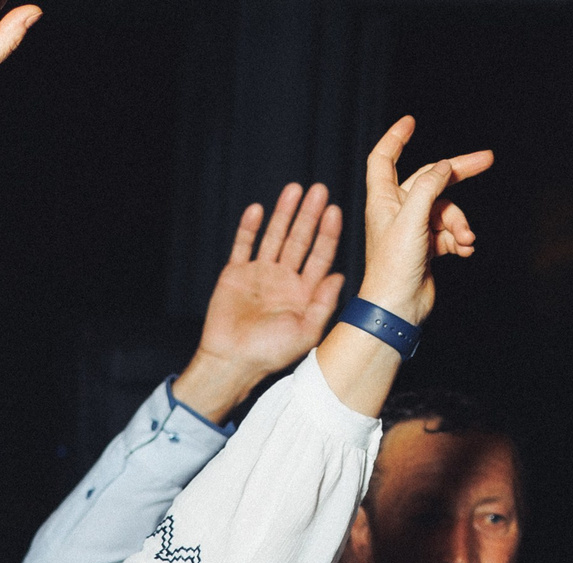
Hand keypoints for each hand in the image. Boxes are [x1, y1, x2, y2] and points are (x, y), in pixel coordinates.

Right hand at [174, 184, 345, 422]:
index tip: (335, 211)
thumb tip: (341, 275)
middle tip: (319, 190)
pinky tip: (257, 210)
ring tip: (294, 190)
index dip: (328, 234)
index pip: (320, 256)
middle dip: (309, 215)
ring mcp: (260, 275)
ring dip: (284, 214)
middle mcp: (284, 280)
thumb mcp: (307, 332)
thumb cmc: (270, 354)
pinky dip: (249, 228)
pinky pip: (243, 245)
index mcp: (304, 293)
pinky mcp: (236, 274)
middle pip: (300, 240)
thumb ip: (324, 303)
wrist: (231, 362)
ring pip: (274, 237)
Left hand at [355, 116, 492, 324]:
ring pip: (445, 209)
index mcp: (384, 199)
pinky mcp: (426, 247)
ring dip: (460, 223)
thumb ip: (428, 187)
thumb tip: (444, 166)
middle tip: (487, 159)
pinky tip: (464, 251)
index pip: (383, 158)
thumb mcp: (412, 220)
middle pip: (430, 179)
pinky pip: (449, 232)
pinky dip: (459, 239)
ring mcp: (413, 228)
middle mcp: (397, 210)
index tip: (410, 122)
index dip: (395, 138)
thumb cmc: (394, 267)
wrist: (397, 308)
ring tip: (465, 240)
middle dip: (458, 173)